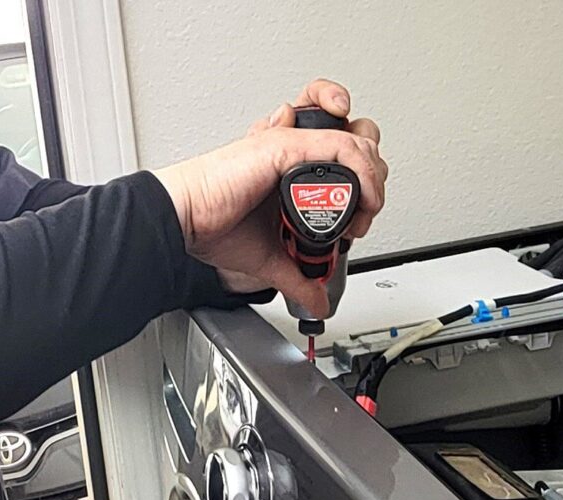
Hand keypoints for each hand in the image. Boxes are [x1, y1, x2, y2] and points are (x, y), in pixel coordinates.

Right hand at [155, 88, 385, 316]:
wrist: (186, 222)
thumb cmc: (214, 225)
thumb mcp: (271, 258)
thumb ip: (299, 277)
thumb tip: (317, 303)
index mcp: (294, 169)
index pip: (346, 156)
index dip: (366, 184)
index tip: (359, 222)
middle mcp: (296, 150)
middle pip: (359, 135)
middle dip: (376, 173)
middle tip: (366, 210)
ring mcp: (292, 143)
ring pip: (356, 134)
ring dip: (374, 174)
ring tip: (366, 207)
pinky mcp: (285, 143)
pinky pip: (341, 145)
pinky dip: (363, 172)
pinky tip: (360, 200)